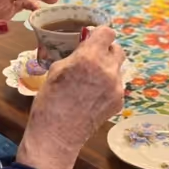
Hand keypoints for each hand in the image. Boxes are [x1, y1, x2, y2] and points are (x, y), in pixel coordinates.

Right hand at [16, 27, 125, 168]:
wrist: (57, 135)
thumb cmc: (49, 100)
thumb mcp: (56, 69)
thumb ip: (75, 56)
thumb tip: (85, 49)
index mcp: (90, 58)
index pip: (108, 33)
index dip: (99, 34)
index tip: (93, 39)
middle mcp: (108, 70)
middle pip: (117, 49)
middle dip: (106, 51)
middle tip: (92, 60)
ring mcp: (116, 88)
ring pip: (116, 69)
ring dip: (106, 70)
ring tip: (89, 83)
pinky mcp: (119, 102)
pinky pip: (116, 86)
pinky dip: (107, 87)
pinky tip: (91, 98)